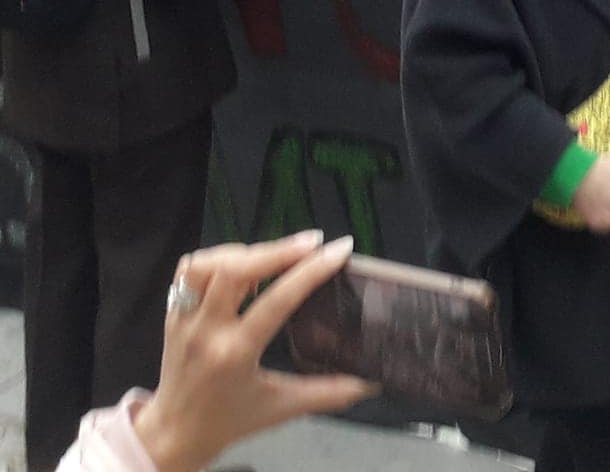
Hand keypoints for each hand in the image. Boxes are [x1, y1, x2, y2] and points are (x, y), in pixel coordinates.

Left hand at [130, 234, 371, 471]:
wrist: (171, 437)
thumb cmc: (227, 422)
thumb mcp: (280, 408)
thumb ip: (326, 393)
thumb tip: (369, 382)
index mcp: (234, 355)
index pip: (277, 301)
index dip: (311, 271)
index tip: (340, 249)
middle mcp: (205, 332)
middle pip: (235, 270)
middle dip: (278, 249)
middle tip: (313, 242)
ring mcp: (184, 320)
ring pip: (208, 264)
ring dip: (245, 251)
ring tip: (274, 254)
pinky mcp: (173, 314)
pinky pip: (190, 271)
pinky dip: (219, 258)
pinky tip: (243, 263)